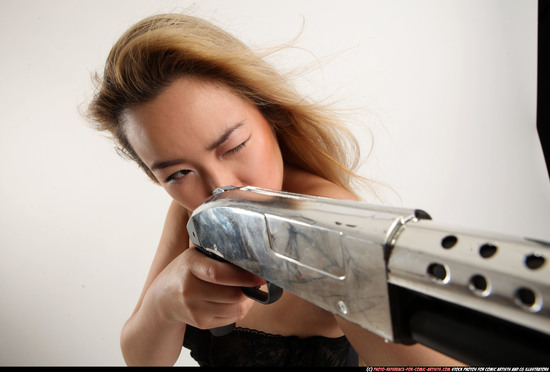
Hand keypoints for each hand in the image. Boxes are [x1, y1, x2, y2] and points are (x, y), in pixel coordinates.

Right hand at [143, 246, 264, 329]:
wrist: (162, 300)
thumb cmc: (184, 273)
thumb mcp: (194, 257)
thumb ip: (217, 256)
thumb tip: (250, 260)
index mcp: (189, 266)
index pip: (219, 274)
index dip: (243, 276)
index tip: (259, 276)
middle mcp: (189, 289)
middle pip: (232, 294)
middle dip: (249, 289)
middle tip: (255, 281)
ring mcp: (194, 309)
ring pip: (235, 308)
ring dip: (247, 300)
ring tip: (247, 291)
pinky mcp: (200, 323)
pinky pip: (231, 318)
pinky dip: (240, 310)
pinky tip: (236, 301)